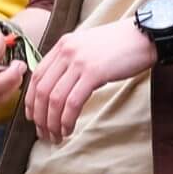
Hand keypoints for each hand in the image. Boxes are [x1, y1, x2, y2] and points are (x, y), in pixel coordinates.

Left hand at [24, 18, 155, 142]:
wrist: (141, 36)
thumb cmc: (117, 46)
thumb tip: (58, 87)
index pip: (37, 75)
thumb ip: (70, 61)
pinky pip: (72, 102)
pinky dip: (67, 120)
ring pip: (55, 99)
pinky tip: (69, 129)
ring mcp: (79, 62)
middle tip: (44, 134)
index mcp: (62, 44)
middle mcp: (66, 51)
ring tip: (56, 137)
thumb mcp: (87, 47)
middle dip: (40, 117)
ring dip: (52, 123)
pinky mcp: (93, 73)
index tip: (33, 118)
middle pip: (42, 90)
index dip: (31, 100)